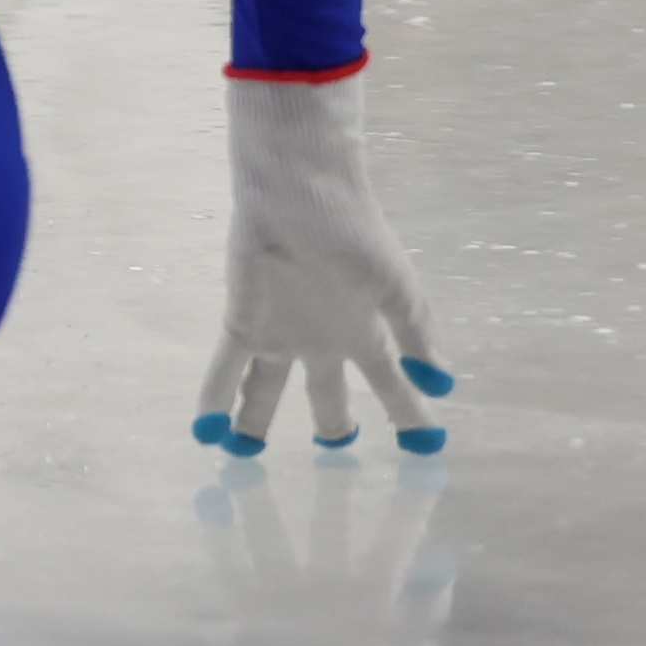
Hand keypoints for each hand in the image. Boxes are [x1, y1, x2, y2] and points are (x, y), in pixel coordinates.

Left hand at [196, 73, 451, 457]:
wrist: (302, 189)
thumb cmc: (353, 231)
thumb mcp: (396, 286)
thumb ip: (417, 337)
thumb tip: (440, 387)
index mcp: (364, 330)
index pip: (390, 385)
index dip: (408, 414)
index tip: (425, 446)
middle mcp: (321, 338)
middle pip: (326, 394)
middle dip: (332, 425)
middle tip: (335, 454)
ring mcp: (279, 332)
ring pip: (264, 390)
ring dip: (254, 423)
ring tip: (243, 455)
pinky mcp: (242, 322)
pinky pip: (225, 370)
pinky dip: (214, 401)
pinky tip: (205, 433)